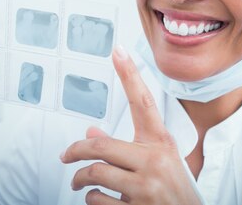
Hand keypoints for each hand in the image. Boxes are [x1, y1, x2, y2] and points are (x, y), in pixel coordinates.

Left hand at [61, 46, 201, 204]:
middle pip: (101, 145)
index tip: (118, 51)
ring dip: (80, 178)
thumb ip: (127, 148)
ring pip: (96, 173)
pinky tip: (97, 199)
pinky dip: (92, 199)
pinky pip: (98, 200)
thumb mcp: (158, 164)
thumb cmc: (175, 193)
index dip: (130, 75)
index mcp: (162, 145)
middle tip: (66, 156)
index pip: (144, 103)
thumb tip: (91, 132)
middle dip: (76, 151)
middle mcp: (155, 162)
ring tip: (78, 182)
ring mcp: (146, 188)